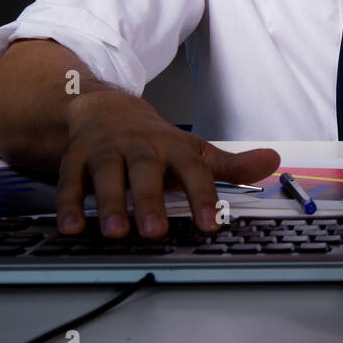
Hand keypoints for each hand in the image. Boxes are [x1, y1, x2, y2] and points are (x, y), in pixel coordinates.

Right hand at [56, 89, 280, 237]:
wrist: (106, 109)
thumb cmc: (155, 141)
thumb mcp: (195, 151)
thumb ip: (231, 166)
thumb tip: (273, 162)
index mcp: (174, 149)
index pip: (194, 172)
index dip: (203, 198)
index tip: (211, 225)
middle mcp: (140, 149)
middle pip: (145, 172)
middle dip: (149, 201)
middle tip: (155, 231)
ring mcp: (107, 152)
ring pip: (106, 176)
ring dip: (109, 204)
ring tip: (115, 233)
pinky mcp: (76, 160)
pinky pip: (70, 183)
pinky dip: (69, 205)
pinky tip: (72, 228)